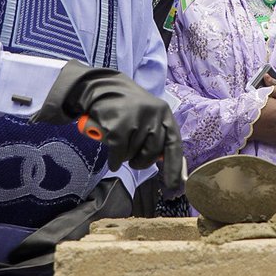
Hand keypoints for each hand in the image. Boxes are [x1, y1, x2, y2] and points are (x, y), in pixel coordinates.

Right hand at [35, 61, 184, 190]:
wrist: (101, 89)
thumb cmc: (127, 108)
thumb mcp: (148, 116)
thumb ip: (158, 135)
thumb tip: (165, 162)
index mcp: (164, 114)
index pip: (174, 144)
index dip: (174, 167)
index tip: (174, 186)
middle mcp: (153, 115)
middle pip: (152, 153)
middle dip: (141, 161)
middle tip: (133, 158)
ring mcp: (136, 119)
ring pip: (133, 154)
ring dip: (125, 156)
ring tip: (120, 143)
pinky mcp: (118, 126)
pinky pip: (118, 155)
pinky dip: (114, 160)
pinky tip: (112, 156)